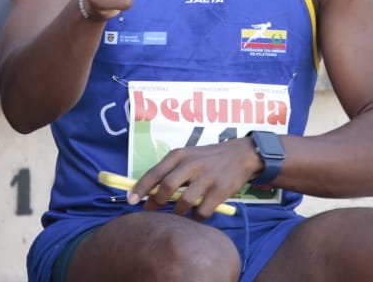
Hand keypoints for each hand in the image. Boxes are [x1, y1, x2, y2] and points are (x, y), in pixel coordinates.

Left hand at [130, 137, 261, 218]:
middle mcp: (192, 164)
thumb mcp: (188, 156)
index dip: (140, 188)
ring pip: (184, 202)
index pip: (155, 172)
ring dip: (178, 212)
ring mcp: (207, 178)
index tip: (130, 201)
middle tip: (153, 208)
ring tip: (180, 211)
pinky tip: (197, 214)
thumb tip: (147, 195)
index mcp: (181, 154)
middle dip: (157, 201)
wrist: (242, 154)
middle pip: (167, 187)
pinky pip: (202, 212)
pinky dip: (196, 217)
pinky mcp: (220, 191)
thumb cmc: (208, 158)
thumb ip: (170, 172)